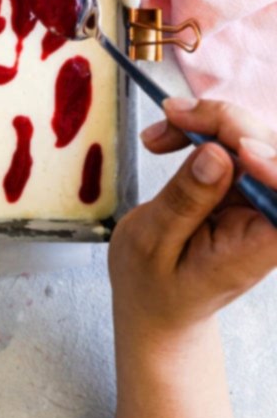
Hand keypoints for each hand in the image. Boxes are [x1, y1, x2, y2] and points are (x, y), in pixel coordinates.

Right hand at [110, 98, 276, 336]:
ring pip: (253, 135)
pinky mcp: (245, 182)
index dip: (276, 165)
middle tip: (173, 116)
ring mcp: (261, 196)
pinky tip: (167, 137)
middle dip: (227, 124)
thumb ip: (186, 201)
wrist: (157, 302)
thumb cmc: (154, 285)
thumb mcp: (153, 244)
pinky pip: (233, 140)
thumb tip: (218, 154)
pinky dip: (199, 130)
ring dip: (208, 122)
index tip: (242, 150)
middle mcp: (271, 216)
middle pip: (273, 151)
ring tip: (158, 135)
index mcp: (262, 245)